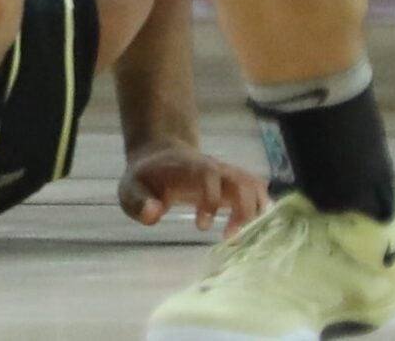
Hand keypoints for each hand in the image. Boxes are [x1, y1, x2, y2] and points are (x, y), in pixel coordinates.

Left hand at [119, 145, 266, 236]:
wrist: (159, 156)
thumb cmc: (147, 178)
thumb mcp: (131, 189)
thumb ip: (138, 202)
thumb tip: (153, 214)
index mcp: (189, 168)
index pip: (209, 175)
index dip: (211, 198)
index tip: (201, 225)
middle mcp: (213, 168)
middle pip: (241, 180)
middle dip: (242, 210)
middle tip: (229, 238)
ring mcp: (226, 175)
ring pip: (254, 185)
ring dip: (256, 213)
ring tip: (242, 238)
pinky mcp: (234, 185)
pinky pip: (258, 191)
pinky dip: (263, 210)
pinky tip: (256, 232)